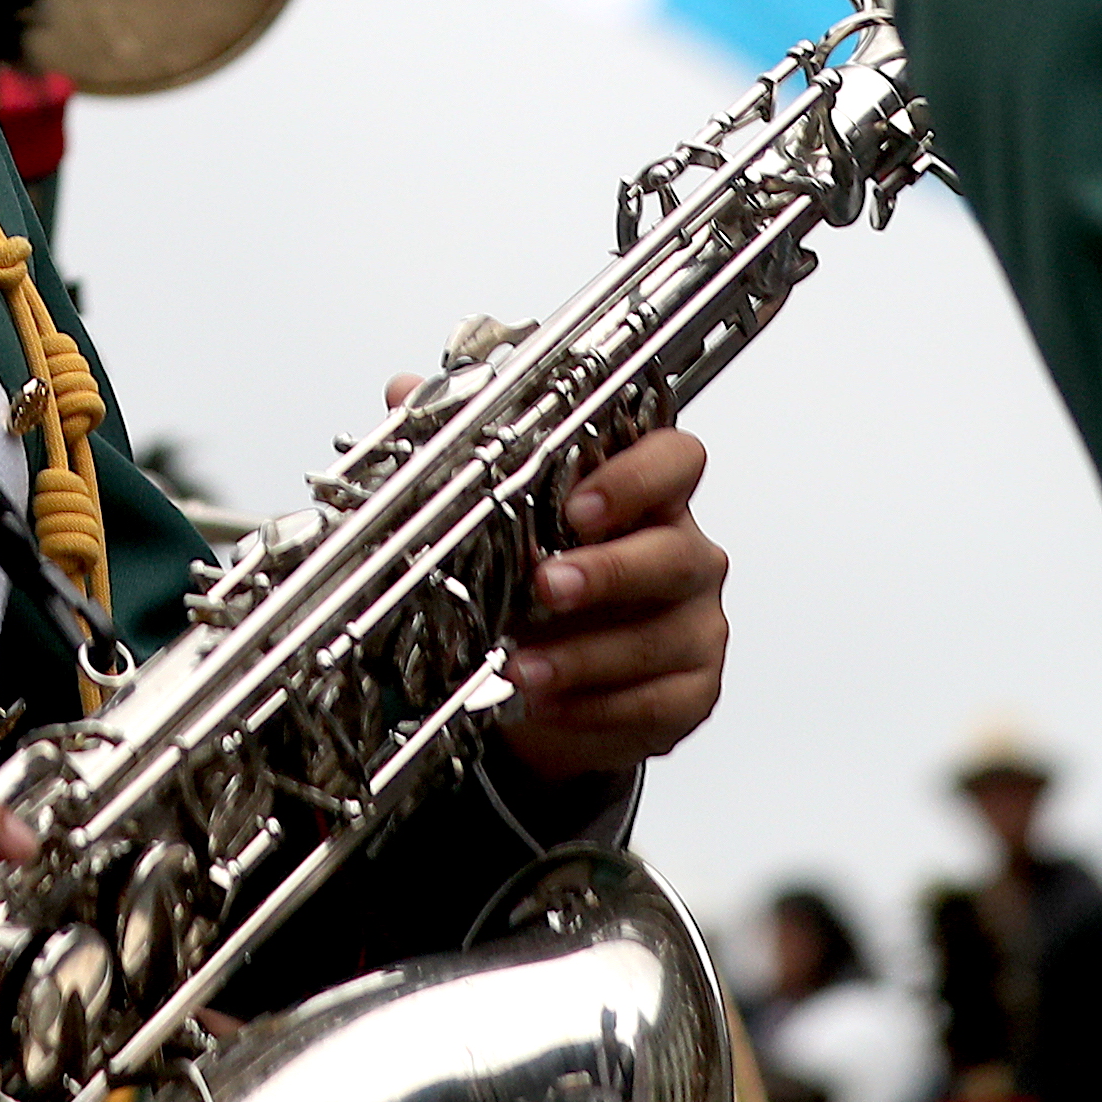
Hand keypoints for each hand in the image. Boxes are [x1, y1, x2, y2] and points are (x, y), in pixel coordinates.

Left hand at [499, 421, 729, 778]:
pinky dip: (595, 709)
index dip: (636, 477)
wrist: (552, 680)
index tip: (579, 503)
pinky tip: (548, 706)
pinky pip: (654, 704)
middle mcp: (683, 554)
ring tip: (522, 667)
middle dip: (606, 573)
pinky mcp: (691, 692)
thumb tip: (406, 392)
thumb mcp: (503, 518)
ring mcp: (695, 626)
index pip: (676, 460)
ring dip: (584, 656)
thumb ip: (464, 449)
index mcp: (649, 496)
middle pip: (675, 552)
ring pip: (660, 637)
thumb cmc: (540, 587)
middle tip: (543, 587)